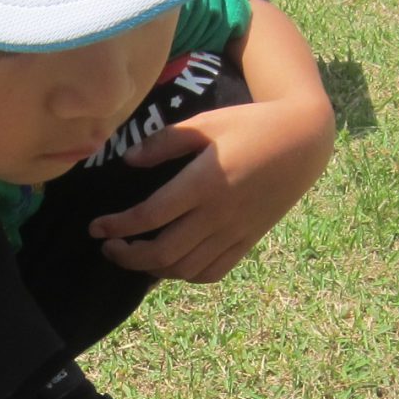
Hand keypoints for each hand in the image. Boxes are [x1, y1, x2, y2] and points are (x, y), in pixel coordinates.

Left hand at [86, 94, 333, 283]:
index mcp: (204, 182)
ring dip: (153, 269)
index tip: (96, 227)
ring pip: (186, 268)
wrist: (303, 142)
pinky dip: (186, 276)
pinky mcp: (248, 240)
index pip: (150, 216)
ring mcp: (235, 231)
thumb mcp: (207, 122)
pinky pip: (214, 272)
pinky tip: (171, 265)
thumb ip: (165, 142)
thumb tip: (128, 161)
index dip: (118, 226)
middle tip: (108, 247)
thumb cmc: (250, 125)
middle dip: (128, 256)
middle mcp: (219, 214)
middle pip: (164, 252)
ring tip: (133, 256)